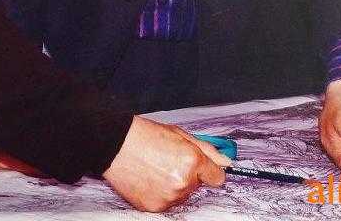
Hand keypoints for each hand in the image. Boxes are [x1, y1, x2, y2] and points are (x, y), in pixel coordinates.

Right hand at [102, 116, 228, 212]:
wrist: (114, 144)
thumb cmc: (144, 135)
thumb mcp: (179, 134)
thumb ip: (206, 149)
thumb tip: (226, 161)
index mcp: (192, 161)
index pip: (217, 177)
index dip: (208, 170)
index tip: (202, 167)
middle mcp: (183, 182)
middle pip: (197, 186)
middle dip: (188, 175)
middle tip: (168, 160)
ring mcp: (168, 197)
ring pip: (182, 195)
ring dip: (174, 185)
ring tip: (155, 168)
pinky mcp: (154, 207)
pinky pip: (166, 202)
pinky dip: (159, 193)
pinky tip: (148, 178)